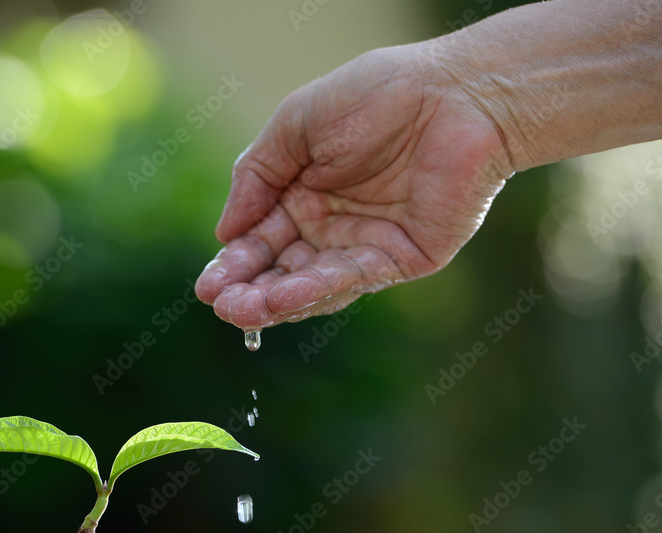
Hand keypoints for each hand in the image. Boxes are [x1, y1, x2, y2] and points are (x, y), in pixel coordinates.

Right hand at [194, 42, 513, 329]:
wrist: (455, 93)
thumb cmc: (377, 95)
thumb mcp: (296, 124)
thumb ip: (257, 175)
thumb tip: (225, 233)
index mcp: (303, 193)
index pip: (260, 239)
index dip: (234, 264)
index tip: (206, 286)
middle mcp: (332, 225)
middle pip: (282, 270)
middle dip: (250, 291)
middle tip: (222, 306)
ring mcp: (366, 246)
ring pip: (314, 283)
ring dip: (278, 300)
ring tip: (244, 310)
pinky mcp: (401, 258)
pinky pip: (354, 279)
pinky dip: (318, 289)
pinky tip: (285, 296)